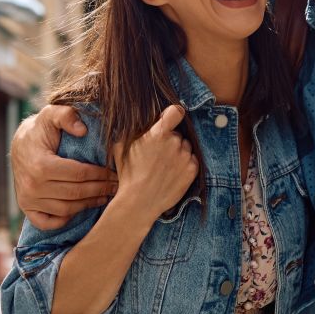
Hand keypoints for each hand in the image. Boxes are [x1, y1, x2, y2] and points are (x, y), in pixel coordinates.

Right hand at [12, 105, 117, 230]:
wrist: (20, 144)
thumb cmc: (41, 130)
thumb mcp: (52, 114)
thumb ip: (67, 116)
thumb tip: (83, 130)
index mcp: (40, 165)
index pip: (79, 174)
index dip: (100, 174)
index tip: (114, 172)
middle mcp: (32, 186)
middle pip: (75, 193)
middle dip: (99, 189)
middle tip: (116, 186)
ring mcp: (28, 199)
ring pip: (66, 209)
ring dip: (88, 205)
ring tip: (104, 196)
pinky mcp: (26, 208)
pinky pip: (47, 222)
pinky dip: (63, 220)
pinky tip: (78, 210)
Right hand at [113, 105, 197, 222]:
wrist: (139, 201)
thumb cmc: (128, 174)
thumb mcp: (121, 146)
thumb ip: (133, 131)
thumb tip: (135, 123)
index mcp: (159, 133)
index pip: (176, 112)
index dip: (173, 114)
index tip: (170, 119)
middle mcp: (175, 142)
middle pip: (178, 134)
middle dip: (170, 141)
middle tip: (159, 154)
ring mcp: (185, 156)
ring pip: (186, 147)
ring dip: (178, 153)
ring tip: (164, 167)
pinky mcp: (192, 170)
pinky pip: (192, 161)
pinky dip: (185, 165)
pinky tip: (172, 174)